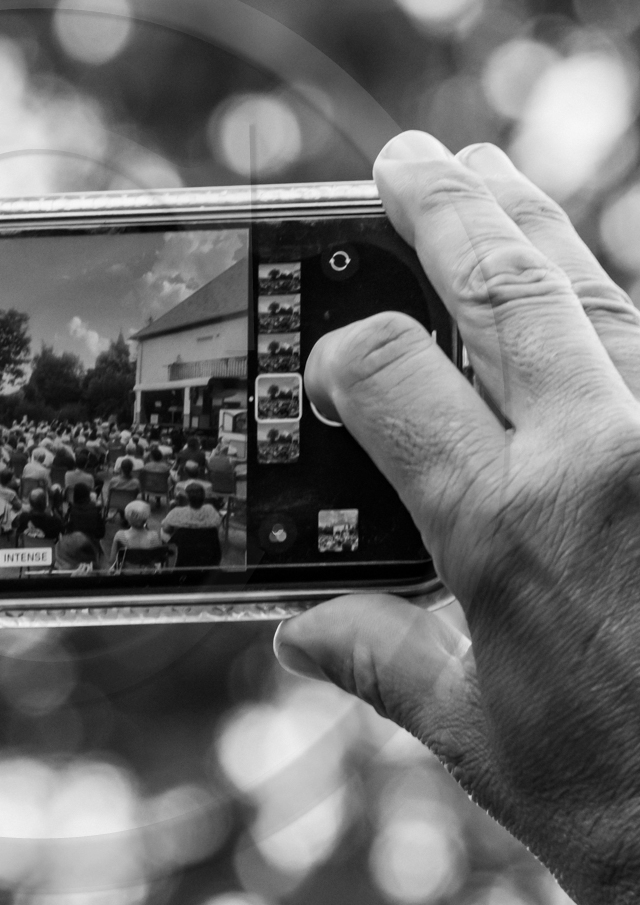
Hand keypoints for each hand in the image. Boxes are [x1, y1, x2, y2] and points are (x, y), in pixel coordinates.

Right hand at [274, 131, 639, 904]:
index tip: (326, 364)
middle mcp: (603, 460)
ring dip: (537, 220)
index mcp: (507, 531)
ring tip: (489, 171)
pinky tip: (597, 279)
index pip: (388, 374)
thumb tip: (296, 628)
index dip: (343, 353)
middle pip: (503, 288)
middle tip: (407, 156)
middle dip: (445, 209)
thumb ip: (385, 664)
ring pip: (603, 288)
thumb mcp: (488, 748)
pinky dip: (622, 299)